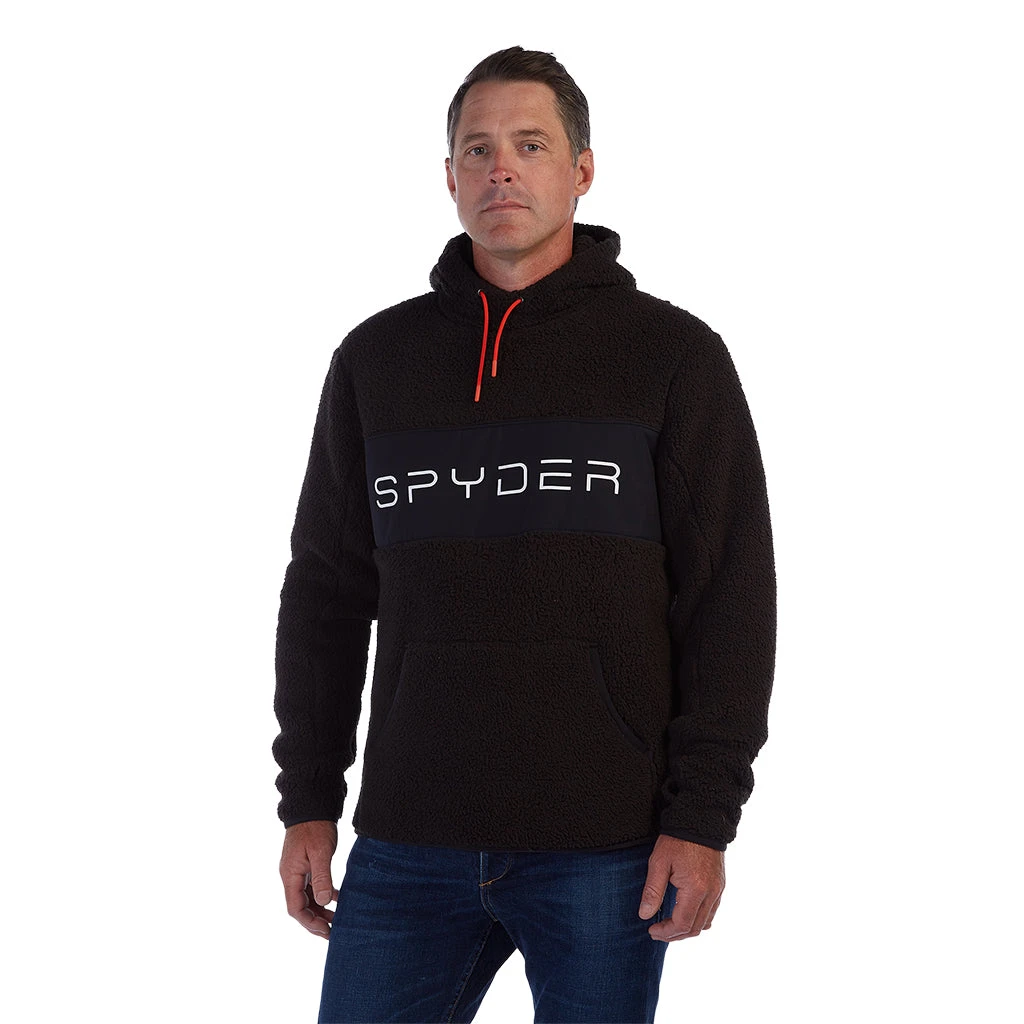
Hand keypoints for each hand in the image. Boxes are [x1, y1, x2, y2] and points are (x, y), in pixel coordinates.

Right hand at [280, 820, 339, 938]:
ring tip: (337, 919)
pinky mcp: (305, 865)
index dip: (309, 922)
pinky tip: (336, 898)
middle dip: (315, 921)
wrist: (312, 806)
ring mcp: (297, 871)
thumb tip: (322, 902)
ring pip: (306, 898)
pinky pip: (311, 887)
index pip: (295, 908)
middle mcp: (290, 875)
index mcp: (290, 875)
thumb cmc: (315, 827)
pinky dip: (322, 895)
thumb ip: (321, 877)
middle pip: (300, 907)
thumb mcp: (320, 852)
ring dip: (320, 910)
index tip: (326, 930)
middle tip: (333, 932)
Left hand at [638, 834, 725, 941]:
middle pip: (695, 928)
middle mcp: (711, 893)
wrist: (701, 819)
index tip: (651, 930)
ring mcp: (718, 890)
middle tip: (657, 931)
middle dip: (675, 935)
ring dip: (687, 929)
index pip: (682, 924)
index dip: (666, 933)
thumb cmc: (678, 839)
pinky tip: (684, 913)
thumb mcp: (659, 862)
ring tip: (669, 926)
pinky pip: (711, 911)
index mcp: (695, 889)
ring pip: (705, 922)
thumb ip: (652, 891)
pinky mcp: (720, 885)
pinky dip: (698, 919)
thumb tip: (645, 915)